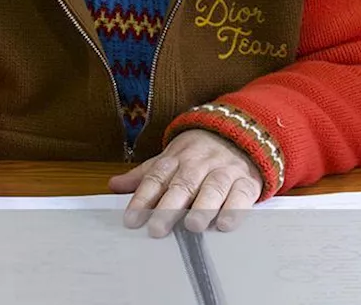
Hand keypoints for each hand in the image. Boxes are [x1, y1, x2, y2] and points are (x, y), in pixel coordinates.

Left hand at [108, 129, 262, 237]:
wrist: (238, 132)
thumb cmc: (198, 154)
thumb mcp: (169, 159)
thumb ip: (144, 175)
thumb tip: (114, 185)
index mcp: (176, 159)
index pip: (156, 178)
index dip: (142, 199)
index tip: (131, 219)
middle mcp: (199, 164)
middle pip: (183, 184)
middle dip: (169, 206)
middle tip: (157, 228)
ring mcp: (224, 171)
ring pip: (213, 187)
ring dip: (203, 207)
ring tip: (193, 226)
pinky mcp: (246, 181)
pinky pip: (241, 194)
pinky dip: (234, 209)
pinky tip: (224, 223)